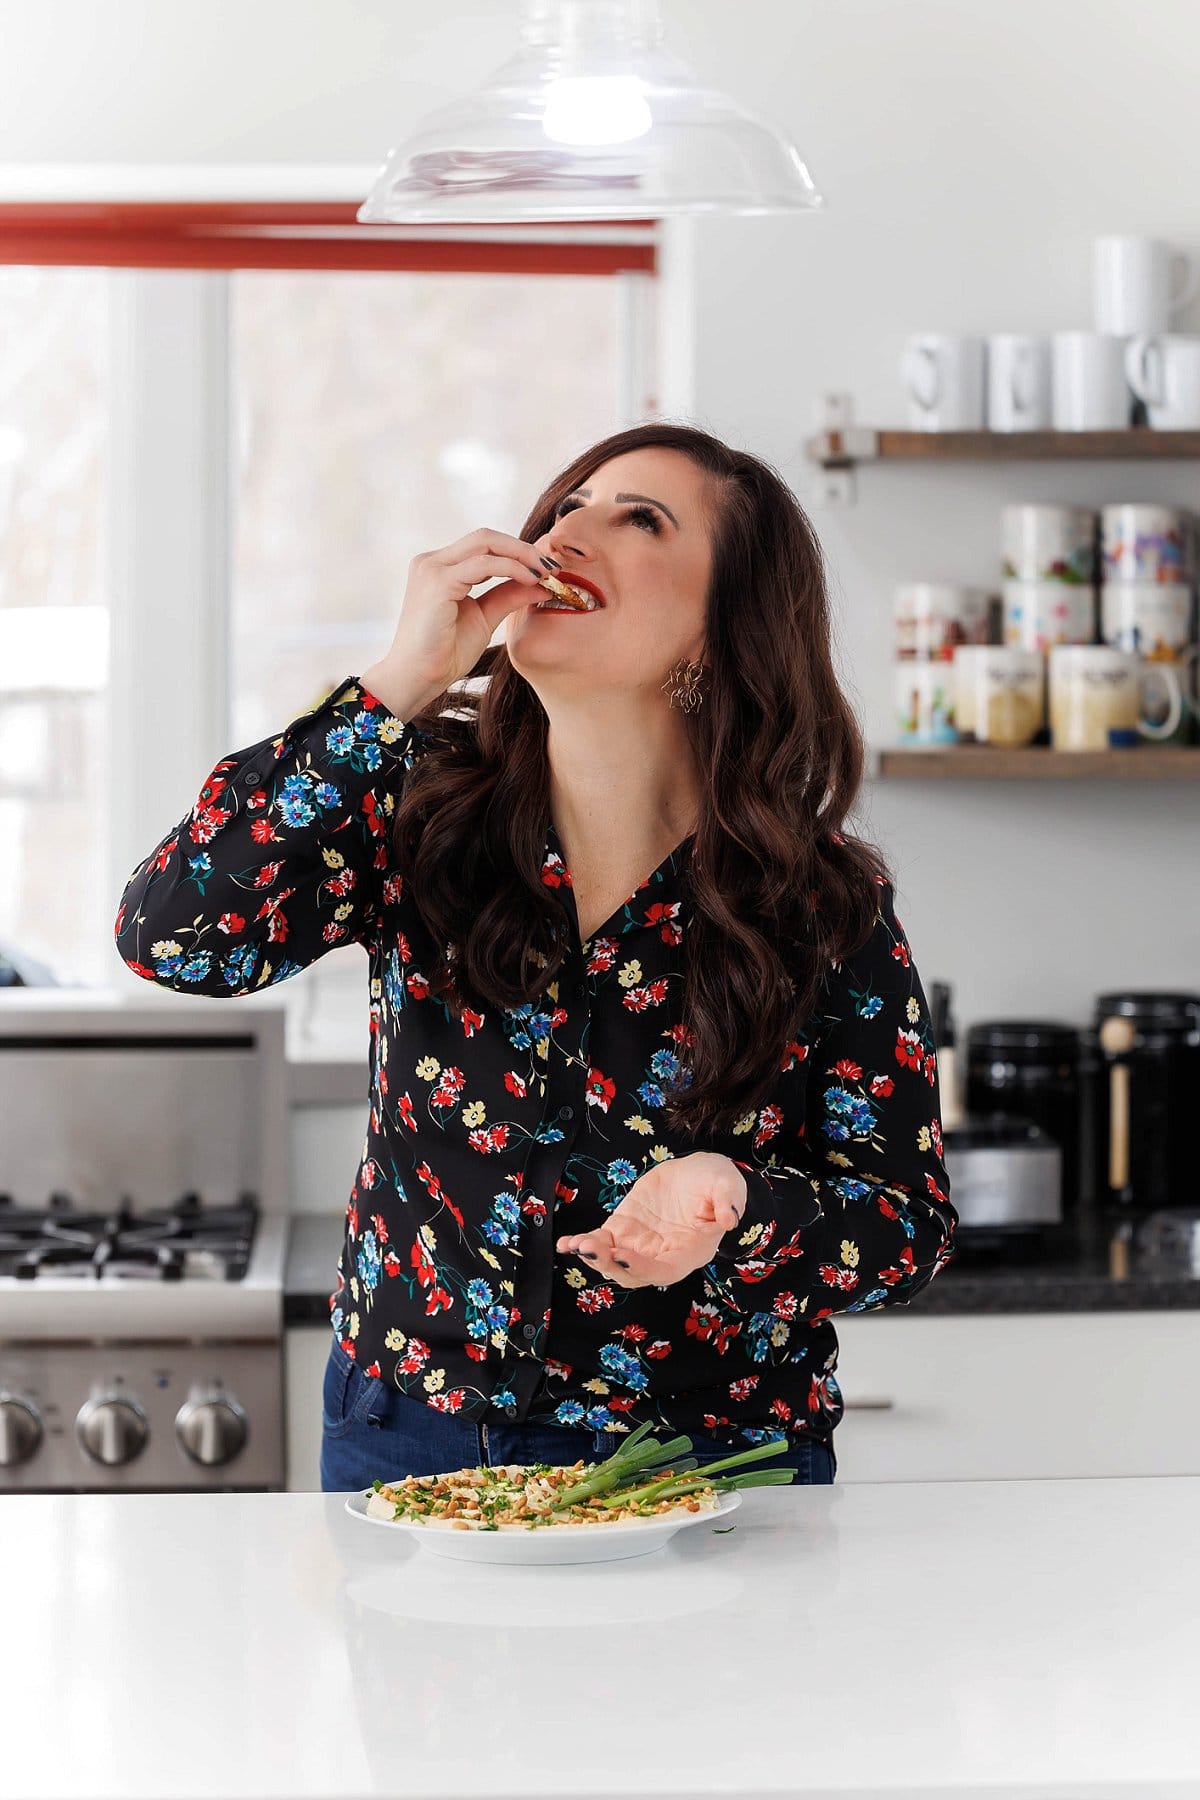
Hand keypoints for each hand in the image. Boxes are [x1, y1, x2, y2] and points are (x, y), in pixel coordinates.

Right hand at [374, 527, 548, 701]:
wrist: (417, 678)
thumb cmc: (444, 653)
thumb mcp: (484, 618)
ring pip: (485, 543)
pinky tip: (531, 580)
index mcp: (439, 567)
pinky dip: (511, 568)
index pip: (483, 545)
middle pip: (485, 537)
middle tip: (553, 565)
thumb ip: (507, 596)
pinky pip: (483, 564)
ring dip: (522, 555)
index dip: (518, 551)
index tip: (548, 567)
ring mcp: (432, 568)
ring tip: (547, 572)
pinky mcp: (437, 582)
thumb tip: (542, 583)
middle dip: (524, 548)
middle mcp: (432, 562)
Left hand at [556, 1153, 747, 1288]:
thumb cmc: (716, 1182)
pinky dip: (582, 1244)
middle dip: (608, 1264)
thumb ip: (728, 1201)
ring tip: (574, 1244)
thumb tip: (729, 1219)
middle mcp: (662, 1255)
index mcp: (689, 1251)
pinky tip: (565, 1243)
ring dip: (592, 1256)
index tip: (622, 1255)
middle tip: (589, 1248)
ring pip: (612, 1262)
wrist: (698, 1175)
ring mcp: (640, 1244)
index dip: (642, 1268)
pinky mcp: (623, 1230)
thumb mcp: (728, 1185)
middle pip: (632, 1272)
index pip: (664, 1270)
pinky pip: (600, 1242)